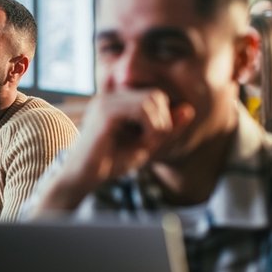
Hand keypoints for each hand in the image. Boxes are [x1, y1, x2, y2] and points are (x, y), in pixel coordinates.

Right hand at [32, 85, 193, 213]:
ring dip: (158, 124)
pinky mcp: (106, 112)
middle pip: (155, 95)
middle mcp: (110, 96)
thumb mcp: (145, 144)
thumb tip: (189, 109)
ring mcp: (106, 102)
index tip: (153, 140)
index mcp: (117, 101)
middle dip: (163, 120)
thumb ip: (166, 128)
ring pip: (151, 99)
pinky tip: (142, 143)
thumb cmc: (110, 162)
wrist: (82, 177)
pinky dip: (151, 127)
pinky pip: (142, 109)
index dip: (163, 117)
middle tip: (152, 142)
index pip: (155, 95)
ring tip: (147, 143)